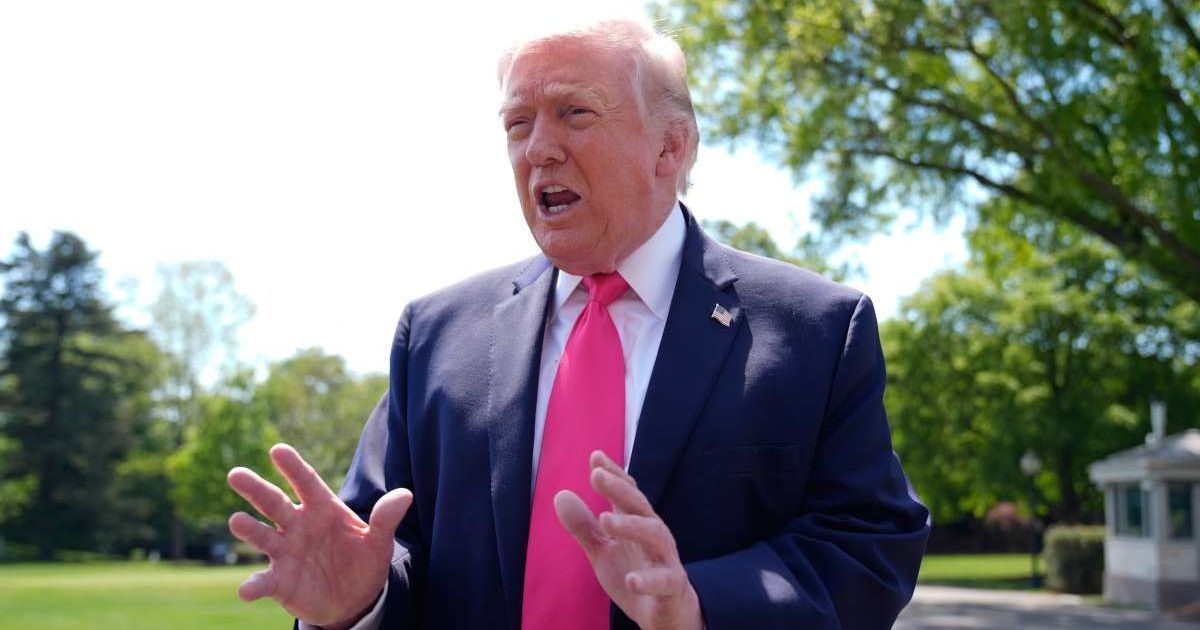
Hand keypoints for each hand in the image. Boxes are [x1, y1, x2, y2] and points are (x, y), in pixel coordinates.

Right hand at [226, 443, 411, 628]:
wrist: (354, 600)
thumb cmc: (363, 561)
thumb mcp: (379, 542)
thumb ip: (386, 519)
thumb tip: (406, 494)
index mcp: (322, 509)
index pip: (307, 483)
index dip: (293, 467)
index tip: (277, 449)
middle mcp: (298, 525)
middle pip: (274, 503)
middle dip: (255, 489)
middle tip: (235, 474)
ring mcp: (285, 552)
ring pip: (263, 536)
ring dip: (249, 529)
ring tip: (237, 520)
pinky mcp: (279, 580)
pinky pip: (264, 582)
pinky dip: (254, 585)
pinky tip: (247, 590)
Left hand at [555, 451, 703, 629]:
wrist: (666, 613)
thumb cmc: (635, 572)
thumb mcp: (603, 550)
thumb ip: (584, 526)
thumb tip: (560, 495)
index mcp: (638, 522)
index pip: (627, 493)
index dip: (613, 474)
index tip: (595, 456)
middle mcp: (654, 534)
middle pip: (639, 506)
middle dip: (618, 489)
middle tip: (596, 475)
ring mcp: (666, 558)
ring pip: (654, 535)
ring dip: (631, 526)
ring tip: (605, 519)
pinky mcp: (673, 586)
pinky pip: (664, 581)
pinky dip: (648, 580)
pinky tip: (631, 580)